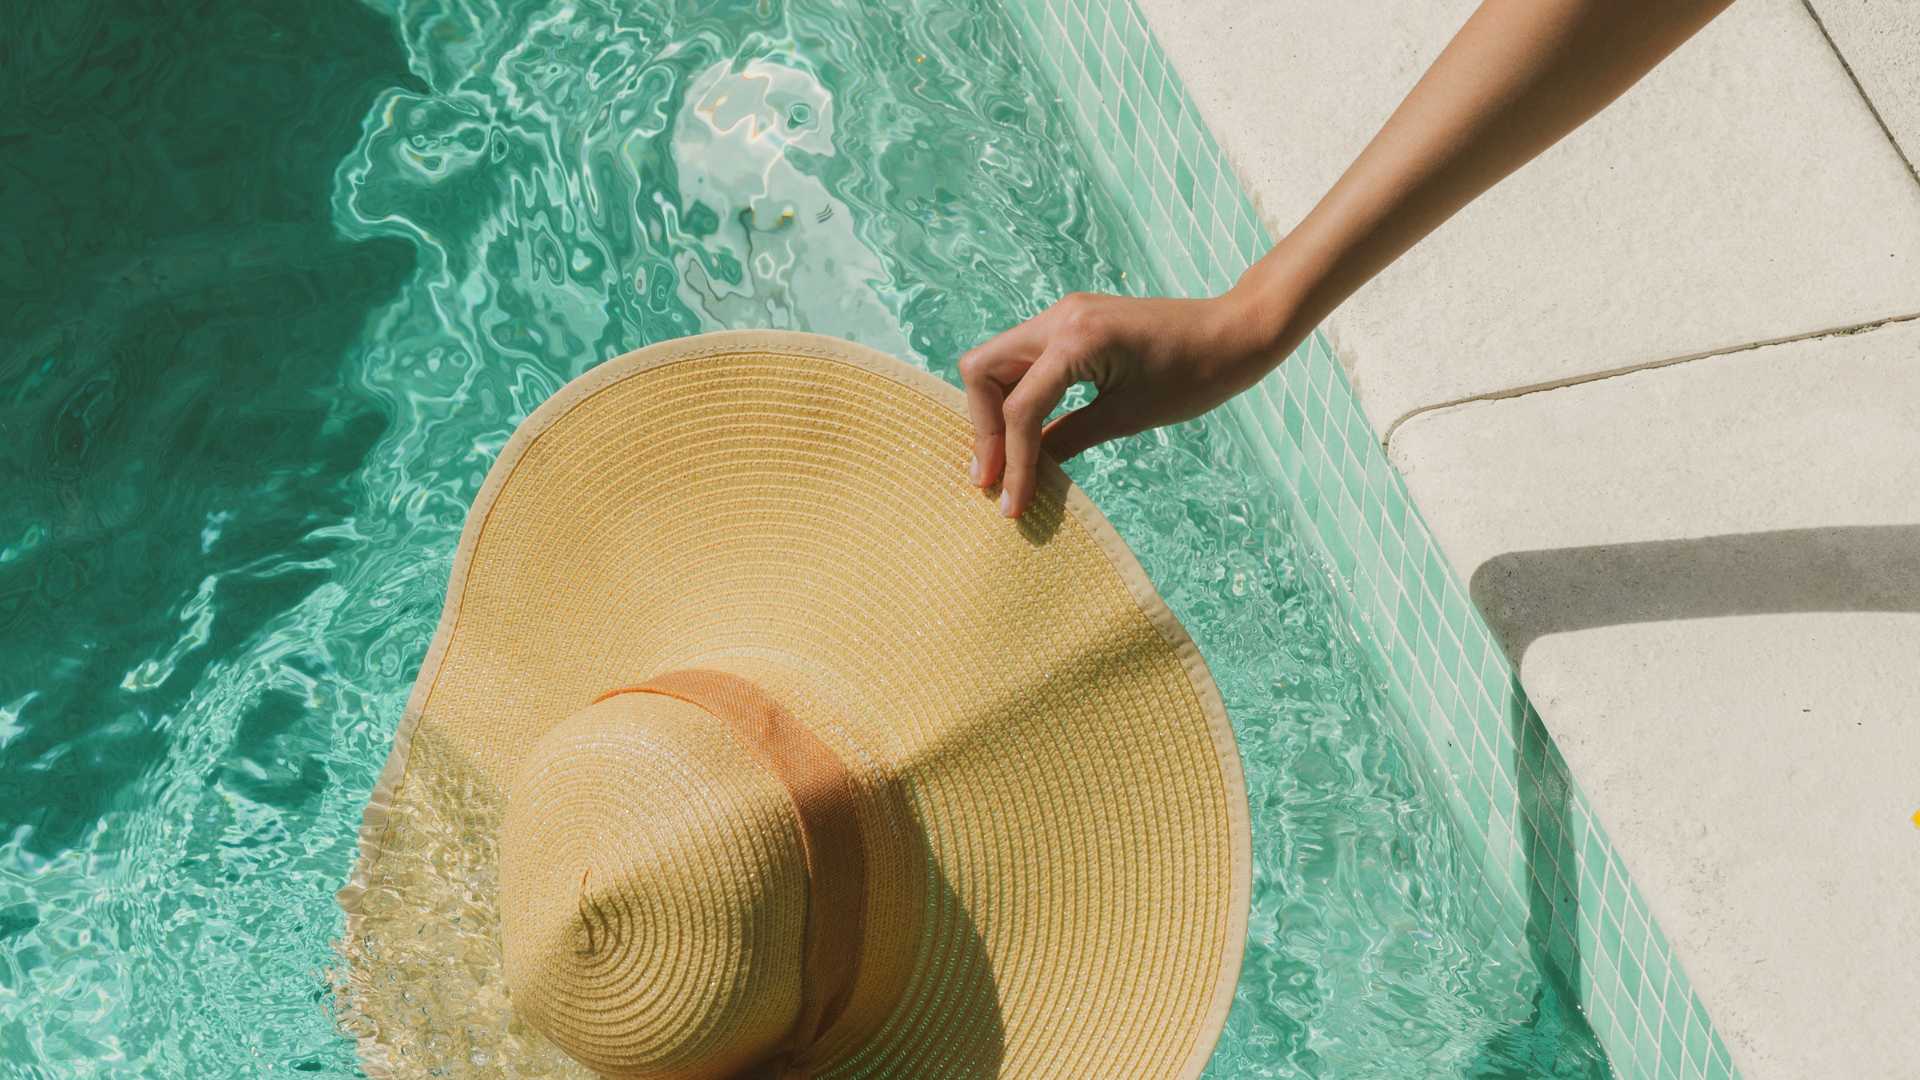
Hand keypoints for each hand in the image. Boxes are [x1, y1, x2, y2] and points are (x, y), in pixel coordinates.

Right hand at [959, 286, 1295, 516]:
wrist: (1236, 331)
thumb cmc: (1196, 374)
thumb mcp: (1129, 417)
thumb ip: (1069, 440)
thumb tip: (1029, 473)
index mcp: (1077, 340)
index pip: (1020, 408)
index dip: (1012, 462)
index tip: (1011, 504)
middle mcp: (1060, 318)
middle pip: (982, 370)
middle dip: (983, 427)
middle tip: (991, 477)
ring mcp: (1064, 315)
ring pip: (997, 362)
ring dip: (995, 412)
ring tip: (1004, 463)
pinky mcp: (1073, 322)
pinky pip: (1025, 360)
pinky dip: (1018, 396)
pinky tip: (1027, 434)